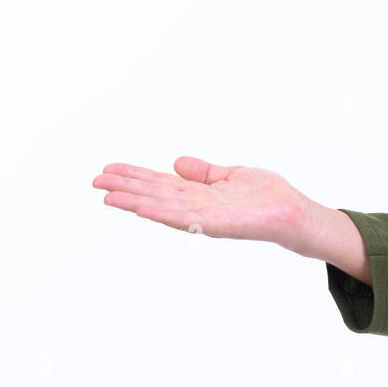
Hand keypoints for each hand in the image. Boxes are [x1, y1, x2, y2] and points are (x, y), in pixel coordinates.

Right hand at [93, 156, 320, 252]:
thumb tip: (175, 162)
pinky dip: (163, 213)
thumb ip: (203, 172)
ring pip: (163, 207)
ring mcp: (205, 217)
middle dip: (125, 189)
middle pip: (155, 194)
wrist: (293, 213)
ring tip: (108, 197)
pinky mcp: (218, 224)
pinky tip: (143, 208)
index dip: (134, 176)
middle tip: (94, 182)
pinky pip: (186, 218)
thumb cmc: (266, 196)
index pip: (159, 183)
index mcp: (197, 194)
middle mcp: (196, 207)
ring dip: (136, 202)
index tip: (108, 170)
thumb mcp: (230, 175)